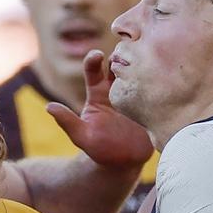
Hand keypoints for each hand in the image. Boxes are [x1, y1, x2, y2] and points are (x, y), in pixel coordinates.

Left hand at [47, 51, 153, 167]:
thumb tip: (49, 107)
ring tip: (144, 56)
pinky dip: (157, 79)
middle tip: (125, 50)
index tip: (97, 55)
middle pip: (119, 65)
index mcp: (98, 94)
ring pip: (138, 73)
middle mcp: (117, 91)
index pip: (94, 71)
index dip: (93, 60)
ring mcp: (136, 96)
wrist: (124, 163)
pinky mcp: (151, 105)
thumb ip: (68, 122)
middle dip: (121, 54)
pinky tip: (162, 72)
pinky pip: (155, 90)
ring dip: (140, 63)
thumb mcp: (82, 137)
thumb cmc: (100, 150)